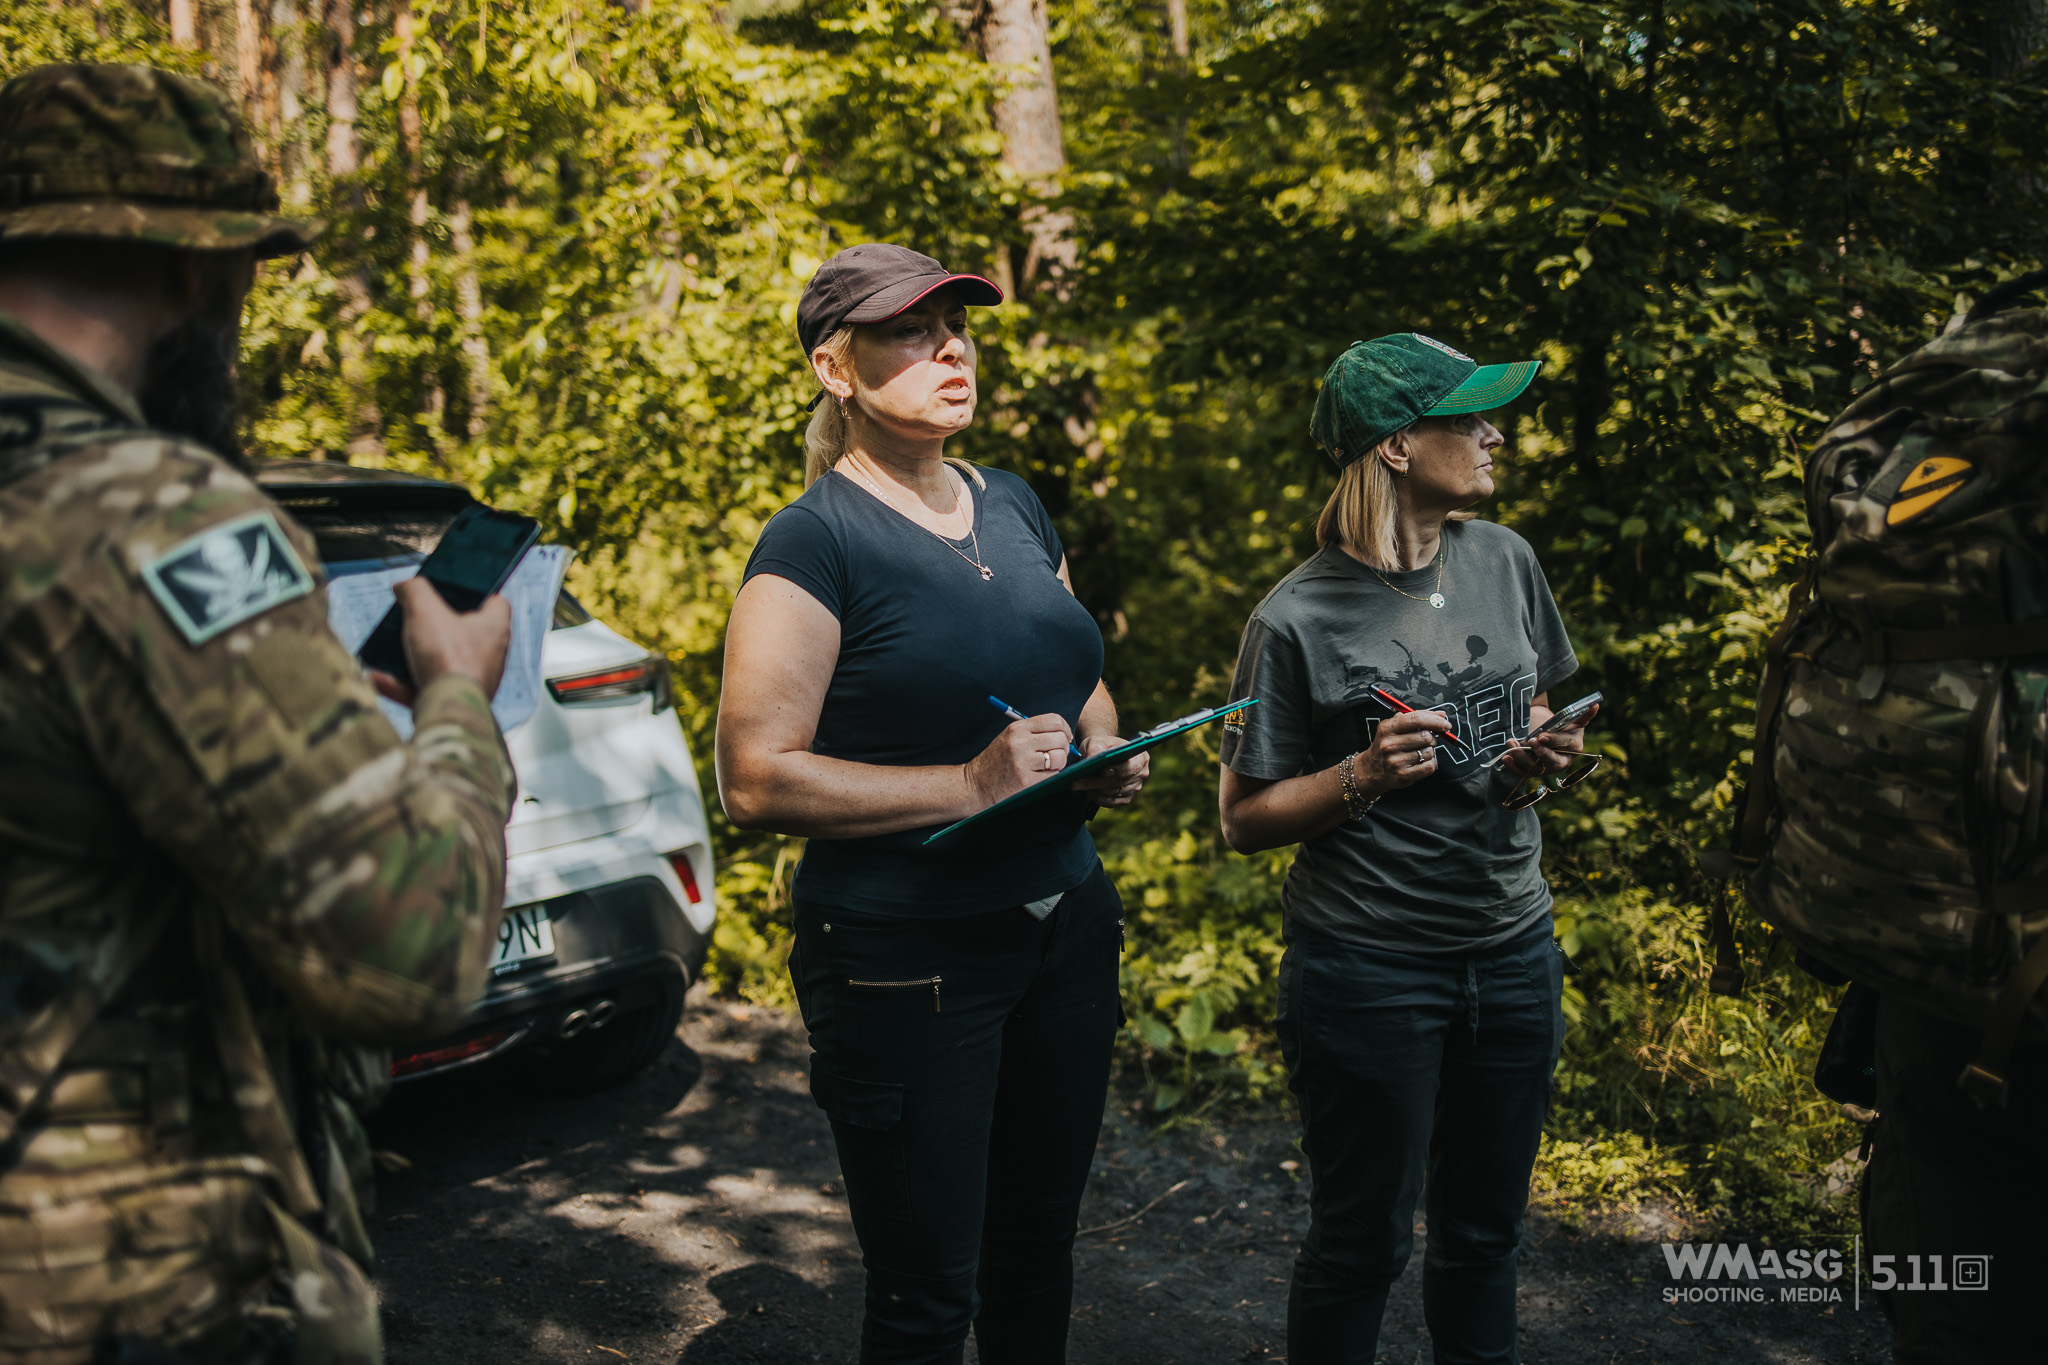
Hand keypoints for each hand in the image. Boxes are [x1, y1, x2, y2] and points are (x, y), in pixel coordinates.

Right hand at [368, 576, 512, 706]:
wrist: (447, 711)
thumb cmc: (448, 659)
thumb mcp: (425, 611)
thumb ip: (415, 590)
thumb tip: (404, 585)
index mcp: (494, 628)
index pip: (496, 601)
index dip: (477, 591)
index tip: (454, 588)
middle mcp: (490, 656)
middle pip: (463, 632)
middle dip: (435, 625)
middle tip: (414, 617)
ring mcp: (474, 681)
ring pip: (441, 662)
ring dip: (414, 656)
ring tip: (391, 646)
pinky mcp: (455, 702)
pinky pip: (425, 688)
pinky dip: (401, 684)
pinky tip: (378, 677)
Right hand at [964, 712, 1074, 806]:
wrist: (976, 784)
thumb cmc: (997, 761)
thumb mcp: (1010, 738)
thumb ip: (1034, 732)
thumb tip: (1065, 735)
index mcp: (1017, 729)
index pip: (1054, 720)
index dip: (1065, 729)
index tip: (1064, 737)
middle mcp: (1020, 743)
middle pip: (1060, 739)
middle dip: (1064, 747)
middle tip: (1057, 754)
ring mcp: (1023, 762)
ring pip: (1060, 757)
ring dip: (1059, 763)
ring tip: (1048, 766)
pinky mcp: (1026, 781)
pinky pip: (1053, 775)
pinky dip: (1052, 776)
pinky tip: (1040, 776)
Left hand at [1070, 734, 1149, 806]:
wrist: (1102, 755)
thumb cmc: (1101, 746)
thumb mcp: (1097, 740)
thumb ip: (1096, 746)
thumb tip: (1093, 757)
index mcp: (1141, 757)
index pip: (1132, 767)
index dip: (1118, 770)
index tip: (1102, 772)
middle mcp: (1141, 774)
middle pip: (1119, 782)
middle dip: (1097, 782)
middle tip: (1077, 782)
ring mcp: (1135, 788)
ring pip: (1113, 793)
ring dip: (1095, 790)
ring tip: (1078, 785)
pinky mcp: (1126, 799)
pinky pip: (1111, 802)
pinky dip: (1098, 798)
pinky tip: (1087, 791)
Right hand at [1355, 710, 1451, 792]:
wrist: (1373, 769)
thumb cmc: (1387, 745)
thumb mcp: (1394, 726)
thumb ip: (1416, 717)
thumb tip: (1442, 715)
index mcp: (1387, 729)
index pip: (1416, 719)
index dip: (1435, 720)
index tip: (1445, 724)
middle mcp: (1390, 745)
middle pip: (1426, 736)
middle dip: (1432, 738)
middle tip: (1426, 741)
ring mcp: (1396, 762)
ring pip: (1429, 752)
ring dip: (1429, 751)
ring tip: (1418, 752)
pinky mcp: (1404, 776)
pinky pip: (1430, 766)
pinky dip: (1430, 763)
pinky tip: (1420, 762)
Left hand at [1499, 703, 1596, 777]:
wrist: (1546, 732)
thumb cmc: (1561, 725)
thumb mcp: (1572, 719)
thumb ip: (1582, 714)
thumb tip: (1595, 705)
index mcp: (1574, 748)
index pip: (1565, 746)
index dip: (1554, 741)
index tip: (1542, 735)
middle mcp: (1561, 762)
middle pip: (1552, 762)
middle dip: (1540, 753)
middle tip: (1530, 741)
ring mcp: (1545, 769)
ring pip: (1534, 769)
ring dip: (1522, 757)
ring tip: (1511, 743)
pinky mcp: (1531, 771)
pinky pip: (1522, 773)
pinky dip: (1513, 767)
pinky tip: (1506, 757)